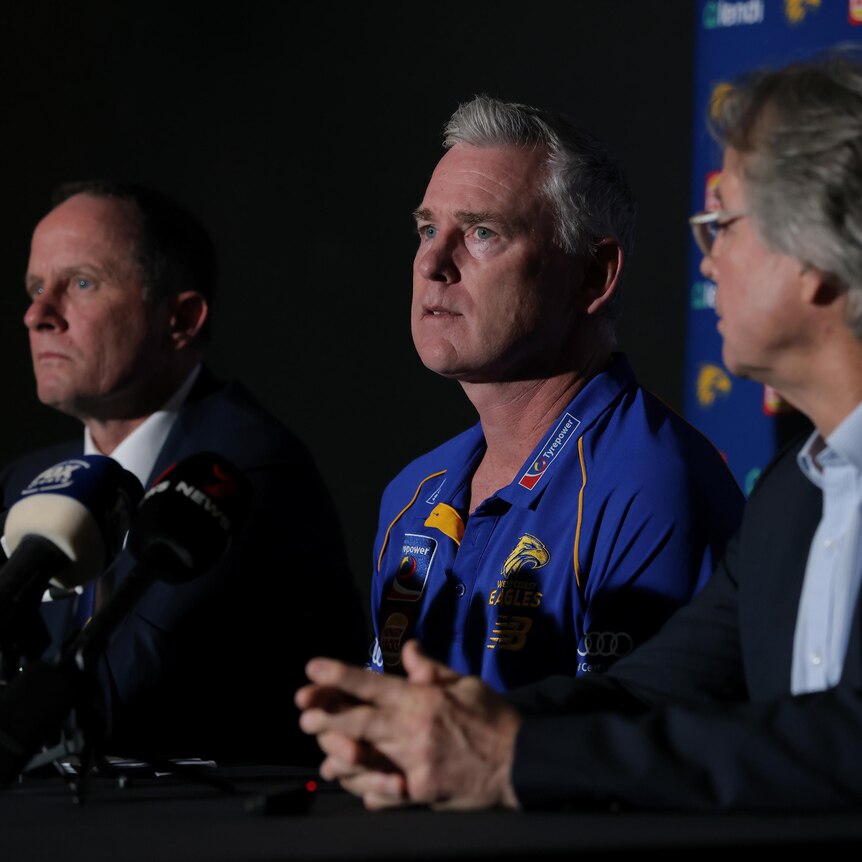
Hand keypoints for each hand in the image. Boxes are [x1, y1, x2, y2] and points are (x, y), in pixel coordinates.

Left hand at [295, 640, 521, 809]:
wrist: (522, 761)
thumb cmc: (494, 717)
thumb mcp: (466, 683)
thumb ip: (432, 668)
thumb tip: (409, 648)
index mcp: (423, 699)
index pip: (372, 684)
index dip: (338, 675)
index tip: (312, 667)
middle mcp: (413, 730)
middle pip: (358, 723)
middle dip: (326, 717)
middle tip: (303, 715)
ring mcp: (415, 764)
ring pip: (365, 760)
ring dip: (338, 758)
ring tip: (321, 759)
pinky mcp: (421, 792)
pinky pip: (385, 792)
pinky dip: (367, 789)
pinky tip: (353, 786)